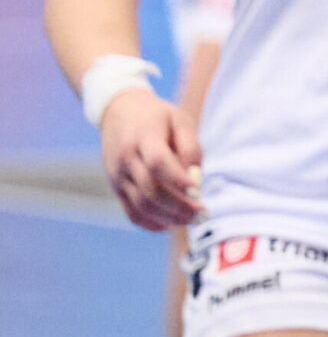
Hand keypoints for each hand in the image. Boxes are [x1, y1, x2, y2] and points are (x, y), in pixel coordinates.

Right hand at [100, 92, 200, 230]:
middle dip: (178, 207)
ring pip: (140, 205)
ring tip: (191, 220)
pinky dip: (149, 223)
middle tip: (202, 214)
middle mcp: (126, 158)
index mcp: (144, 136)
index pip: (158, 162)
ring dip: (167, 218)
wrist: (119, 112)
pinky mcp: (115, 187)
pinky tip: (168, 224)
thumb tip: (196, 180)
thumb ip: (190, 148)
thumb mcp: (179, 120)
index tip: (199, 193)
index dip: (178, 180)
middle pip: (150, 189)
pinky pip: (130, 211)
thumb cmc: (157, 116)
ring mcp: (118, 175)